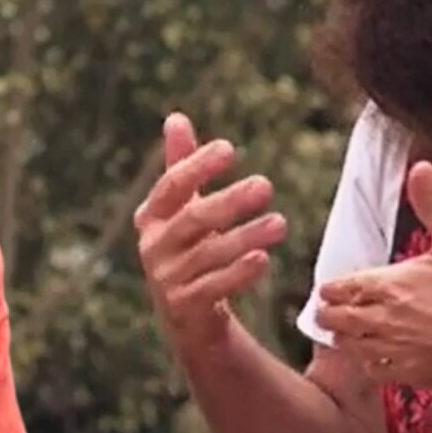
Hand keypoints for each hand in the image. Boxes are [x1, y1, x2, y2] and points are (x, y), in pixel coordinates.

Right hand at [135, 112, 286, 344]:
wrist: (187, 315)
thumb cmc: (188, 248)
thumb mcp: (183, 208)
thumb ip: (181, 165)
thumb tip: (175, 117)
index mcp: (151, 216)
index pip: (172, 186)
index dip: (197, 166)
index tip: (229, 149)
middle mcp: (153, 246)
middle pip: (194, 219)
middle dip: (230, 201)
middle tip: (266, 185)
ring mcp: (166, 279)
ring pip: (209, 254)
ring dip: (246, 236)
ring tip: (280, 223)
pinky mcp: (184, 307)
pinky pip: (213, 287)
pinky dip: (238, 273)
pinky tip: (263, 259)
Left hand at [315, 161, 431, 389]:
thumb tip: (419, 167)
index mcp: (389, 284)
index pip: (341, 288)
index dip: (330, 290)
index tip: (328, 290)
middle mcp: (383, 318)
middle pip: (336, 320)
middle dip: (328, 314)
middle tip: (326, 312)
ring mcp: (394, 348)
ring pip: (349, 347)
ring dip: (343, 339)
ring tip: (344, 334)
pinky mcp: (408, 372)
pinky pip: (373, 371)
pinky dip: (366, 364)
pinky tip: (372, 359)